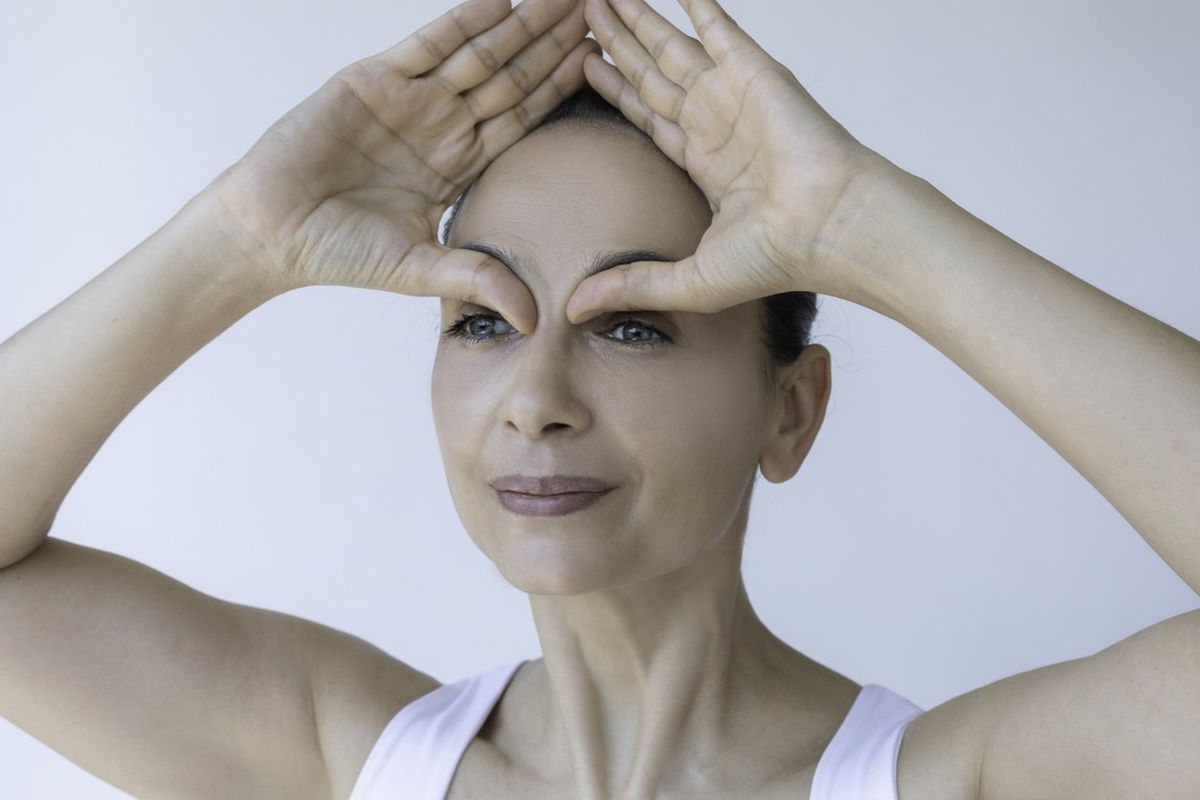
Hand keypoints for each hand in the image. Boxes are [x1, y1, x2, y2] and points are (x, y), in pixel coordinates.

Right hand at [208, 0, 598, 332]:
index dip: (562, 89)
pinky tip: (502, 2)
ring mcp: (410, 99)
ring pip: (478, 54)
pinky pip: (427, 45)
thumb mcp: (420, 268)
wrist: (270, 230)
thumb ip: (477, 279)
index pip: (522, 118)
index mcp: (459, 163)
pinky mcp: (373, 80)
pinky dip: (462, 22)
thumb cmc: (339, 251)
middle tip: (602, 9)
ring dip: (522, 24)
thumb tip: (533, 321)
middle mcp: (441, 124)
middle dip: (554, 44)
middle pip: (511, 76)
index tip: (605, 65)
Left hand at [566, 0, 893, 323]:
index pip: (648, 116)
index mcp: (705, 164)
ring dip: (639, 20)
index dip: (615, 90)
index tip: (584, 63)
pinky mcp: (754, 72)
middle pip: (652, 74)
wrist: (829, 228)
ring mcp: (735, 95)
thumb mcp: (687, 279)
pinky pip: (717, 25)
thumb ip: (629, 285)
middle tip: (583, 12)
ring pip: (673, 46)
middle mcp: (716, 124)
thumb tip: (573, 309)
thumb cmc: (777, 258)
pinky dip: (696, 3)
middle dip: (618, 44)